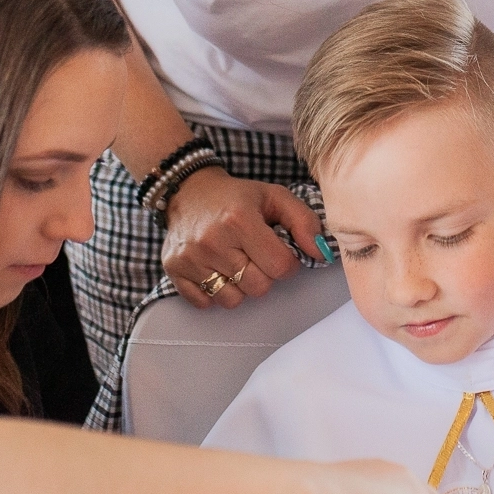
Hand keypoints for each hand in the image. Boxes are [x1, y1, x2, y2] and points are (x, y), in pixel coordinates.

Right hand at [163, 166, 323, 309]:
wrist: (188, 190)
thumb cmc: (237, 197)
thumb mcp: (275, 197)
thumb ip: (305, 222)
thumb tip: (320, 253)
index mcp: (240, 220)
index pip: (280, 266)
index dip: (288, 263)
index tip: (280, 251)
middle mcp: (212, 240)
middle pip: (258, 287)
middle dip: (264, 275)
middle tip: (256, 255)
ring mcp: (190, 257)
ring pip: (233, 299)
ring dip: (240, 286)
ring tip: (236, 262)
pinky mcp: (174, 269)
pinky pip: (205, 302)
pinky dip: (214, 292)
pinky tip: (216, 269)